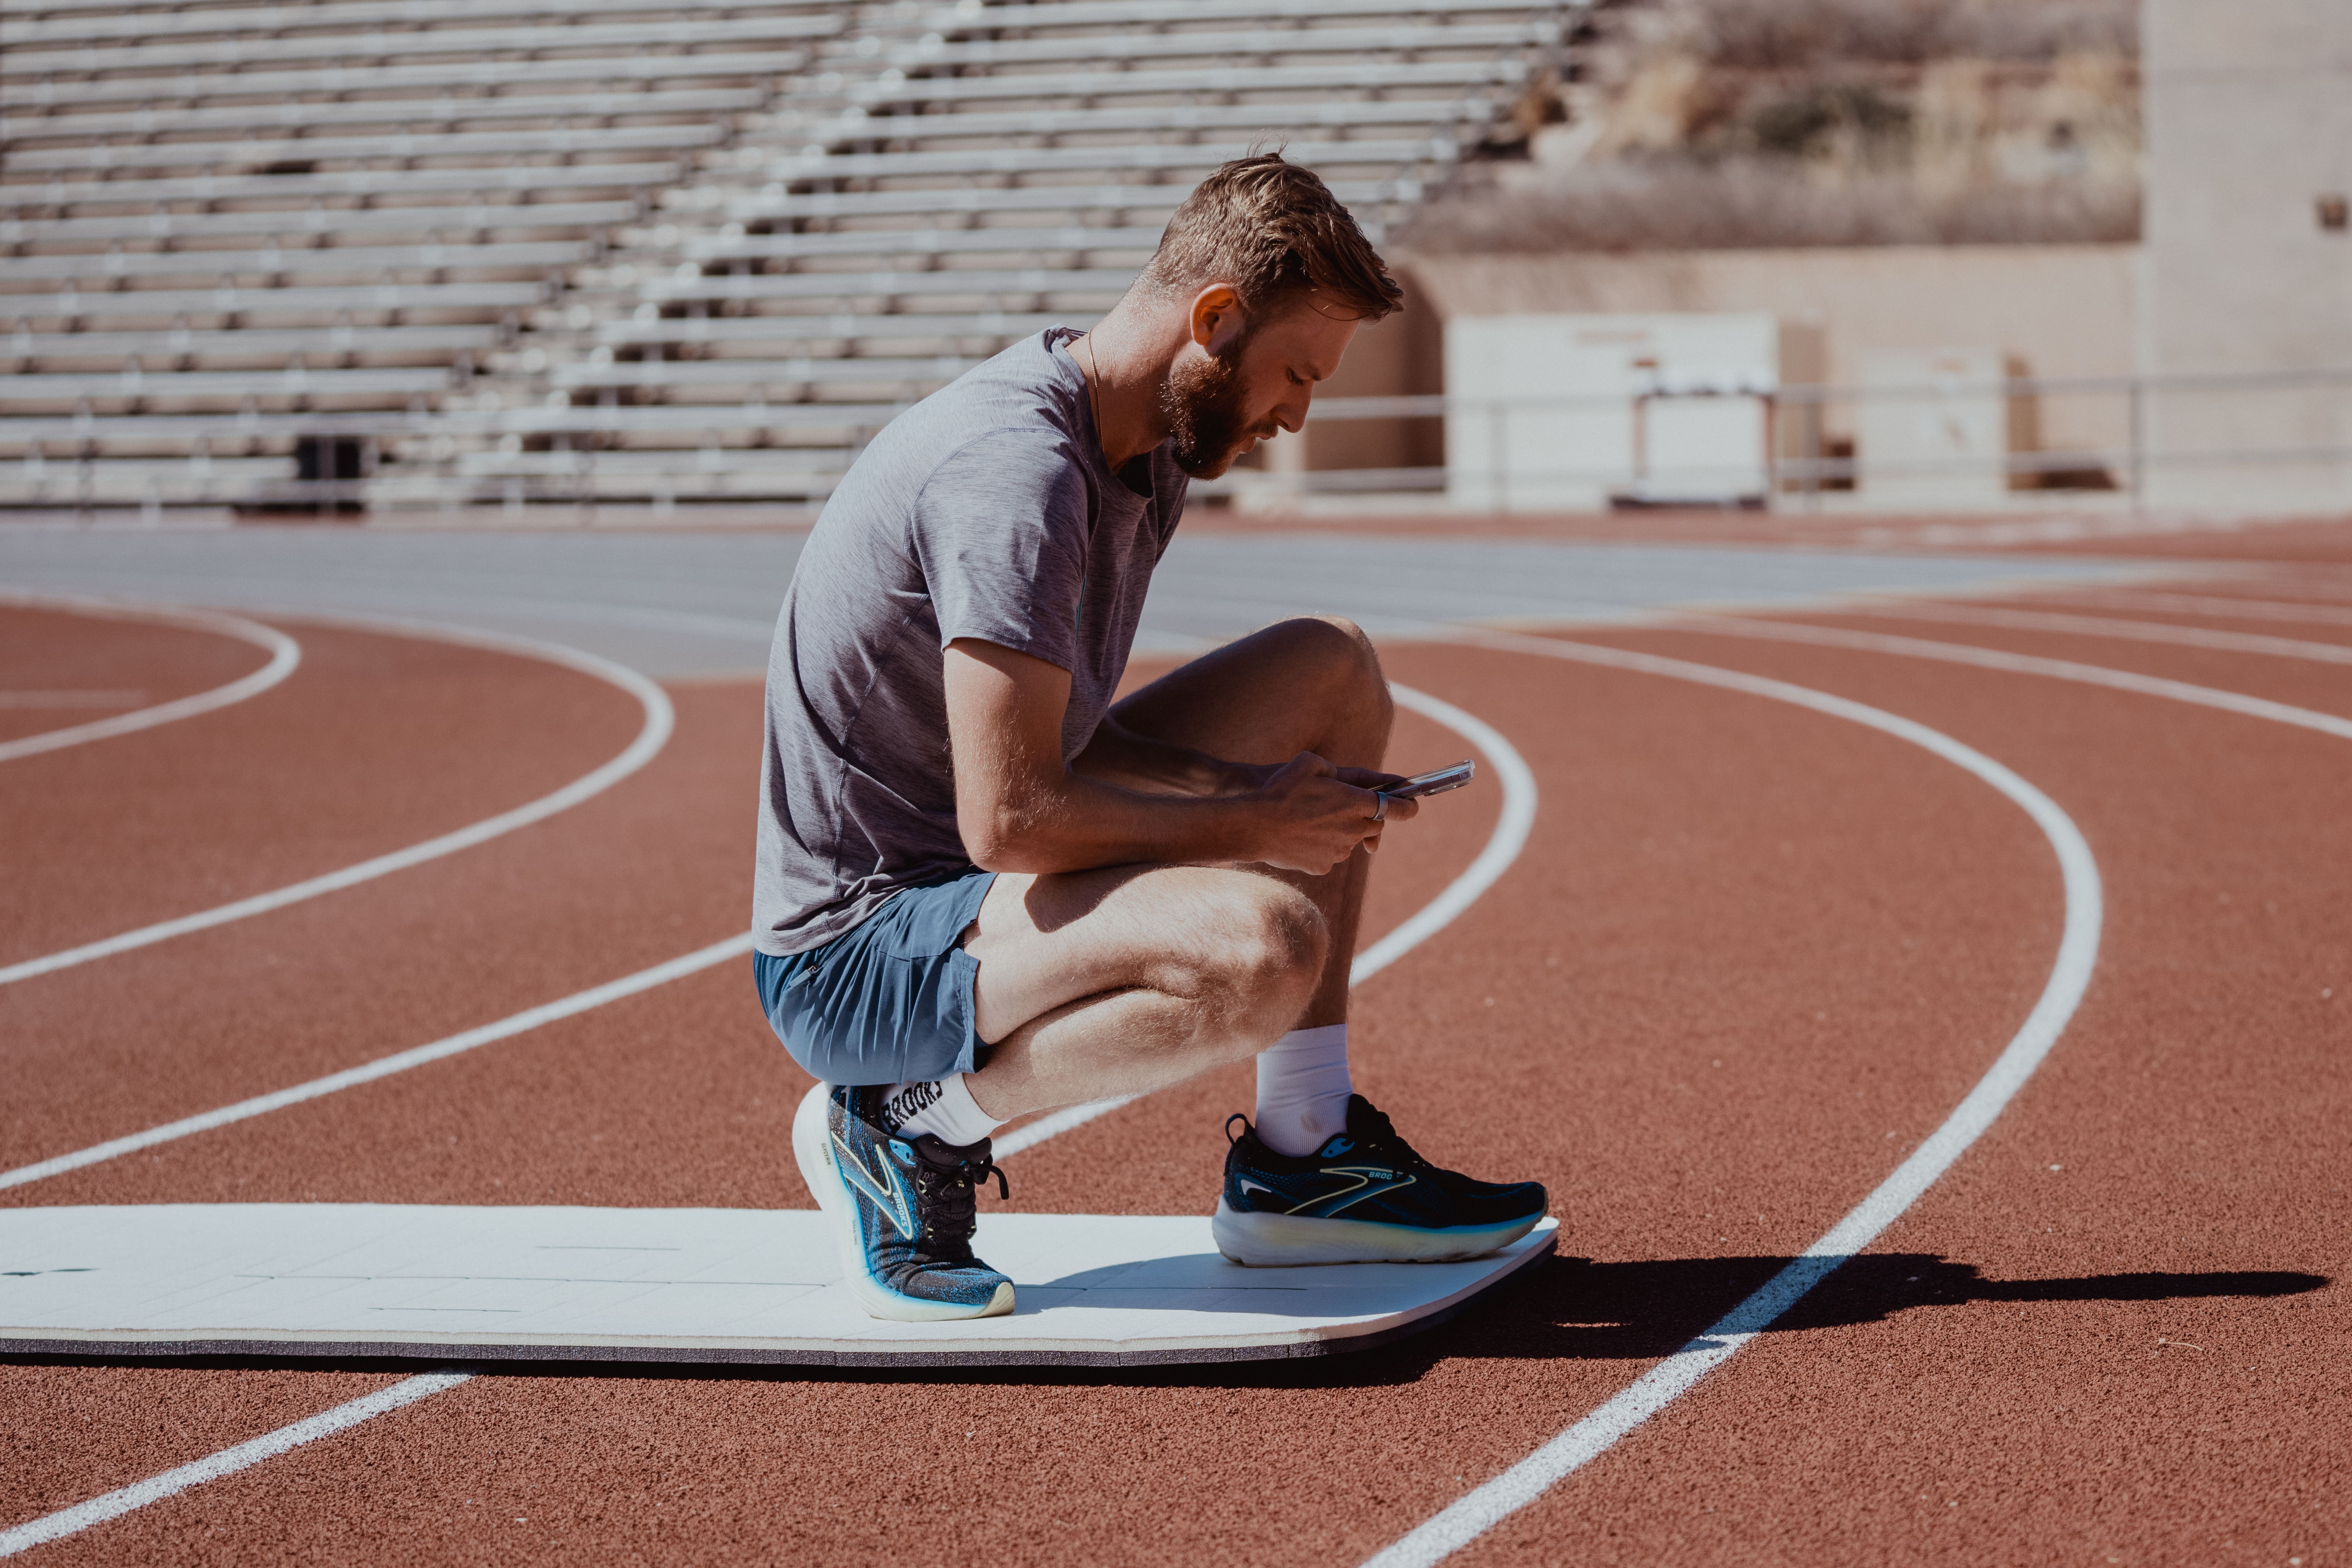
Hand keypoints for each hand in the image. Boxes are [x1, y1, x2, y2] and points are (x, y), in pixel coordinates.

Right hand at [1246, 751, 1418, 871]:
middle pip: (1375, 825)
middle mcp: (1353, 829)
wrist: (1253, 825)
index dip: (1408, 806)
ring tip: (1312, 819)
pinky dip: (1323, 846)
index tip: (1413, 805)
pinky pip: (1331, 854)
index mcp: (1355, 802)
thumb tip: (1343, 779)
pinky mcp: (1324, 865)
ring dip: (1341, 830)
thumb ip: (1336, 770)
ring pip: (1351, 840)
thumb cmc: (1279, 789)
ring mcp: (1340, 851)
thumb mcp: (1309, 763)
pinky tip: (1301, 836)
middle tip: (1346, 807)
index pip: (1397, 806)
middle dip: (1367, 816)